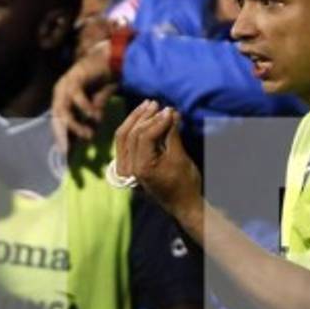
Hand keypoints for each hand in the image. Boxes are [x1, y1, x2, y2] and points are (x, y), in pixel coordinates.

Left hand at [51, 44, 117, 151]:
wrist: (111, 57)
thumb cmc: (103, 81)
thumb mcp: (97, 104)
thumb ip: (92, 118)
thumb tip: (89, 137)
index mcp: (62, 98)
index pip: (58, 122)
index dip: (61, 138)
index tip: (66, 155)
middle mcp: (60, 92)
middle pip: (56, 119)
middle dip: (62, 136)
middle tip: (70, 152)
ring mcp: (66, 85)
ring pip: (64, 111)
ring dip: (75, 126)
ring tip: (89, 136)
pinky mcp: (75, 78)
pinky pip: (77, 98)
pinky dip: (86, 109)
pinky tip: (96, 117)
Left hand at [115, 101, 200, 220]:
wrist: (183, 205)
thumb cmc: (185, 183)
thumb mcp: (180, 157)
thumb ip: (172, 134)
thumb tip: (170, 111)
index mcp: (140, 170)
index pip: (143, 137)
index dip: (157, 121)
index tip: (170, 110)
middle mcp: (128, 171)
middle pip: (130, 134)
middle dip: (143, 116)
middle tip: (156, 103)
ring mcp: (125, 169)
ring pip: (124, 137)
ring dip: (136, 119)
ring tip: (149, 105)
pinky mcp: (127, 167)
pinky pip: (125, 143)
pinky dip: (134, 129)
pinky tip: (143, 117)